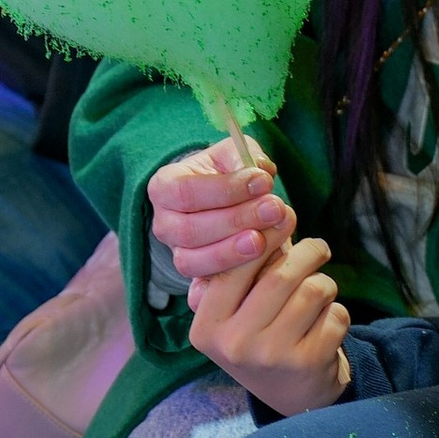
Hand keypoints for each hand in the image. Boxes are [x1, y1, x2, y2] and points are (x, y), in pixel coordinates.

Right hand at [148, 137, 288, 283]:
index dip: (226, 189)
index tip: (263, 181)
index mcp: (164, 187)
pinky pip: (207, 282)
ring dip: (234, 251)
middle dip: (236, 220)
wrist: (224, 201)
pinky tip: (262, 260)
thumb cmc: (227, 174)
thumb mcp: (233, 155)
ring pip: (195, 261)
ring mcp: (176, 252)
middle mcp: (163, 223)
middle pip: (190, 230)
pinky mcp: (194, 275)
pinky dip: (235, 273)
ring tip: (265, 238)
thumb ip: (246, 158)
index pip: (187, 191)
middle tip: (275, 209)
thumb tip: (262, 172)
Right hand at [188, 229, 349, 415]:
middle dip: (307, 253)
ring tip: (319, 294)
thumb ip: (246, 269)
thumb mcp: (236, 312)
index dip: (263, 235)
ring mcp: (272, 356)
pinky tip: (325, 326)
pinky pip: (336, 314)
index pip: (234, 267)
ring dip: (324, 284)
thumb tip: (275, 213)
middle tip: (318, 248)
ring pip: (315, 290)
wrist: (293, 396)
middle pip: (280, 275)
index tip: (282, 215)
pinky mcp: (309, 363)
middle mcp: (235, 344)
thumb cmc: (262, 337)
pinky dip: (337, 312)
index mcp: (207, 327)